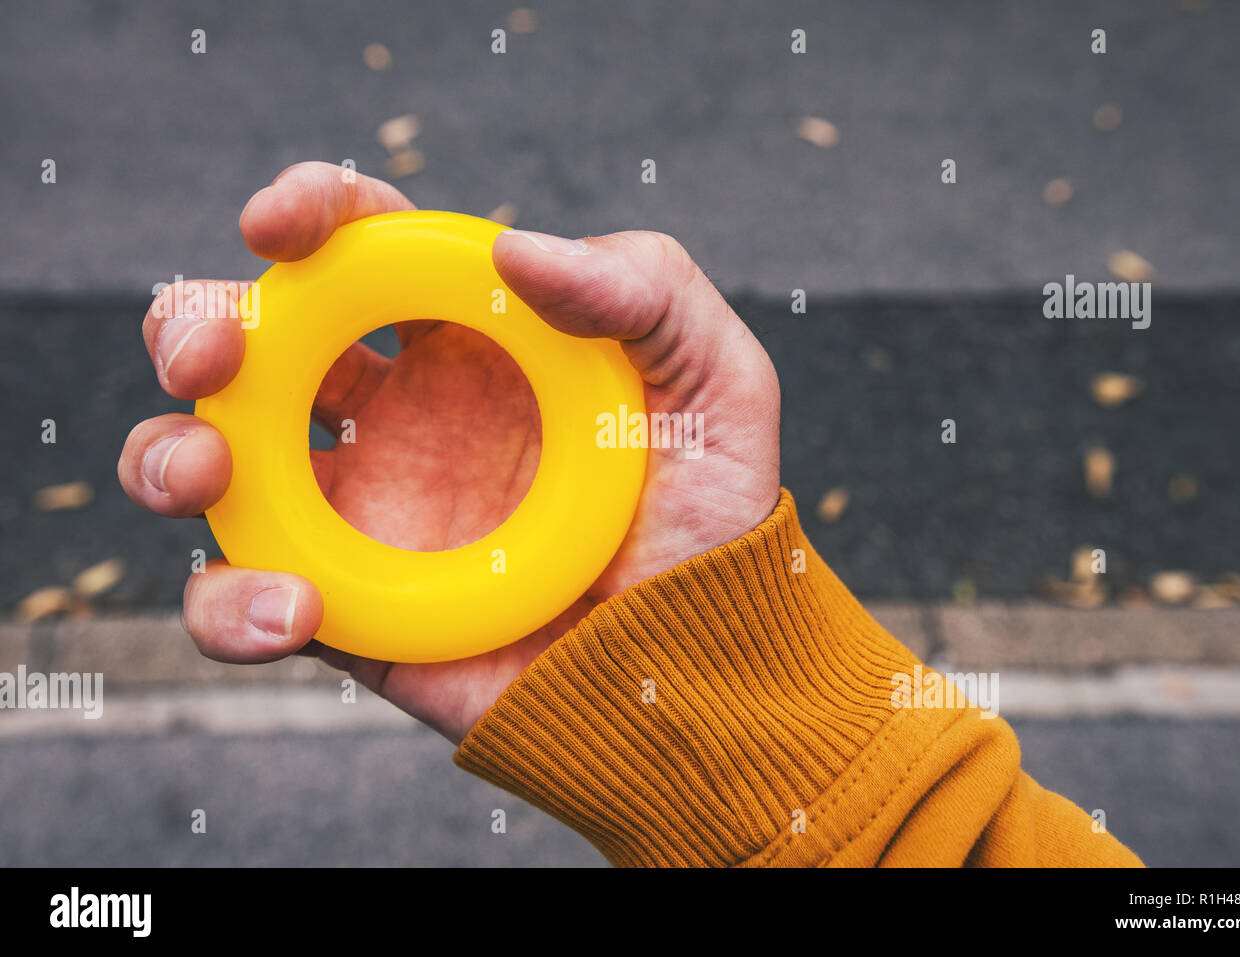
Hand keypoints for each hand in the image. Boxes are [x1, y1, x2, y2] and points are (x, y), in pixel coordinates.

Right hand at [118, 162, 780, 742]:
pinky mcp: (348, 615)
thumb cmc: (712, 518)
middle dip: (197, 324)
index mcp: (465, 344)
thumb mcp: (718, 382)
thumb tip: (517, 249)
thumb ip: (646, 289)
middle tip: (215, 354)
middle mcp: (394, 418)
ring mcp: (360, 516)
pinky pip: (241, 603)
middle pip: (249, 344)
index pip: (361, 248)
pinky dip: (230, 603)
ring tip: (211, 472)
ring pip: (209, 462)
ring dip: (169, 452)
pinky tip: (294, 612)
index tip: (284, 223)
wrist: (703, 665)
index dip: (309, 212)